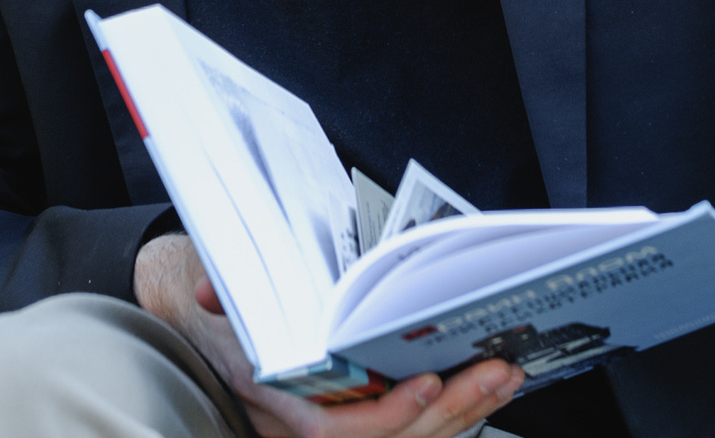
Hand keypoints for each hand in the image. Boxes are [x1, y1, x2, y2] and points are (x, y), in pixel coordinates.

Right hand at [135, 234, 524, 437]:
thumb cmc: (226, 324)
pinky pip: (415, 436)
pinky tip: (487, 391)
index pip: (335, 430)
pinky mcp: (367, 428)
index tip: (428, 383)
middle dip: (449, 411)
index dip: (388, 413)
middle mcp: (310, 431)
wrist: (214, 342)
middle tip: (495, 372)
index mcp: (276, 406)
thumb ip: (223, 299)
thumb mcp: (221, 306)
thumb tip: (209, 290)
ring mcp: (341, 432)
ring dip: (465, 413)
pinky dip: (455, 417)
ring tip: (505, 377)